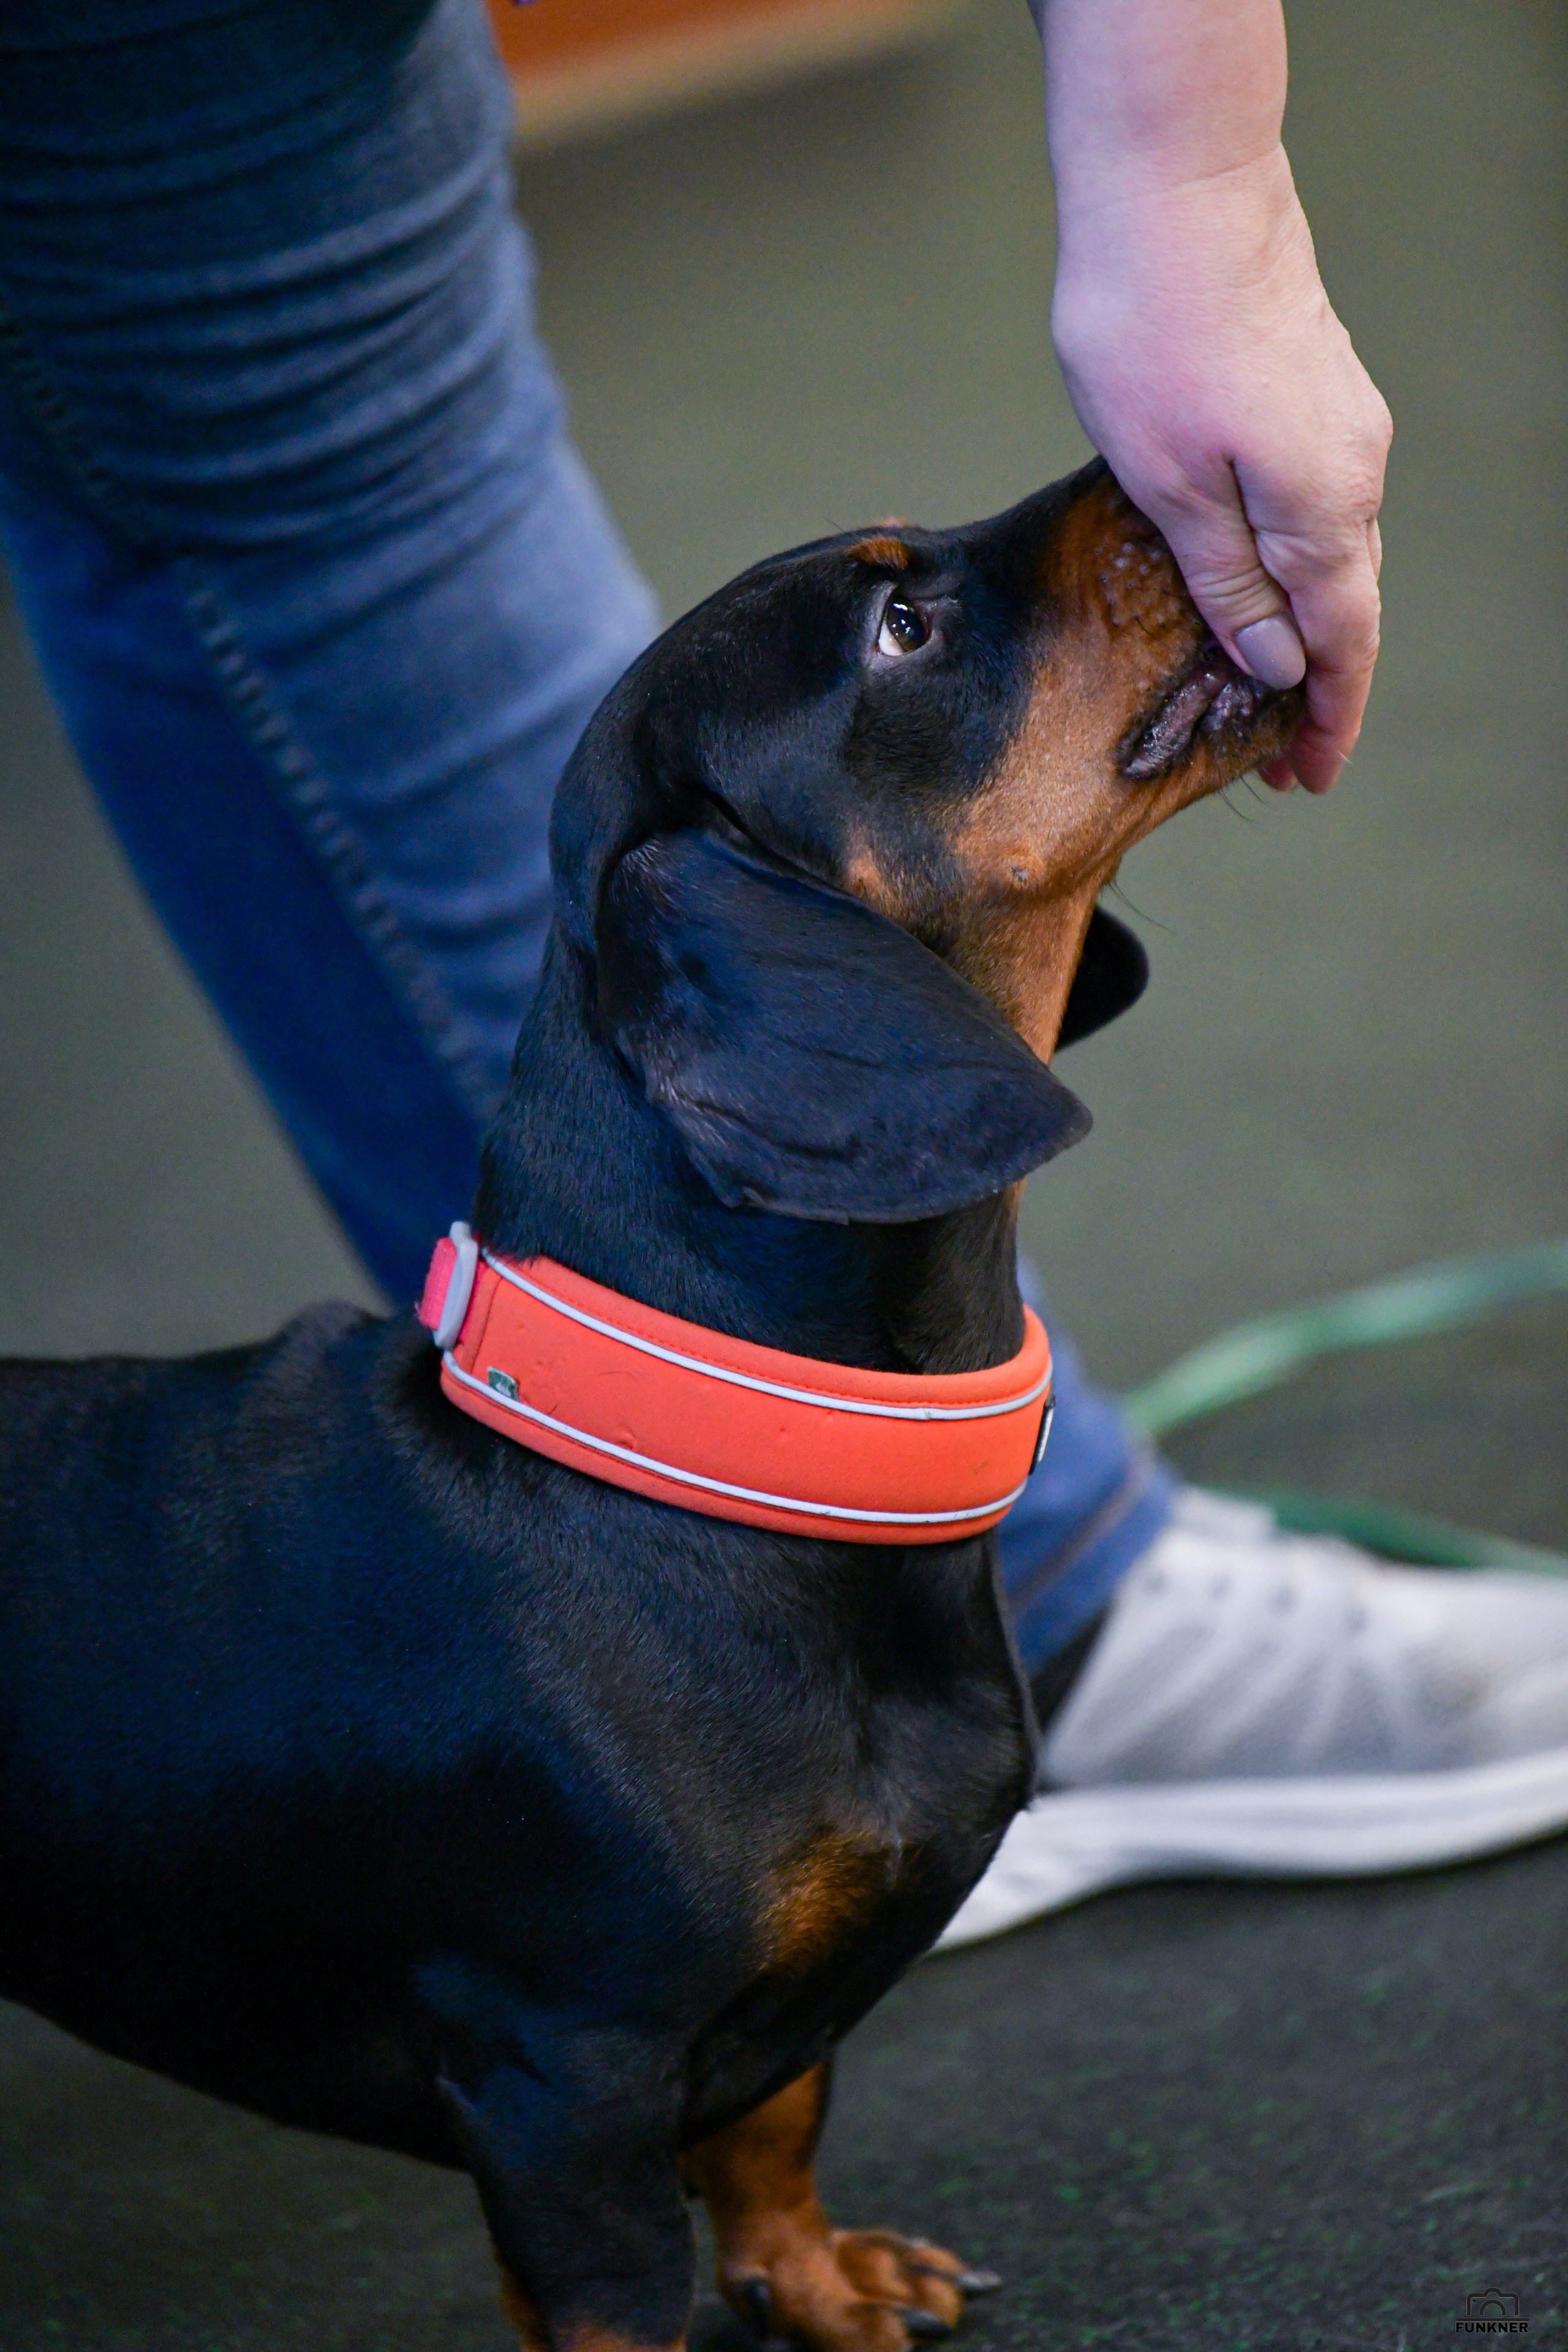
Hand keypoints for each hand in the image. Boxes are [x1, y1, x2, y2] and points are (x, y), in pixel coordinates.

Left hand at [1038, 0, 1391, 792]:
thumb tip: (1277, 662)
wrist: (1175, 185)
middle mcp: (1353, 467)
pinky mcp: (1313, 389)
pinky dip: (1293, 563)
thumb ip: (1227, 581)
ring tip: (1260, 690)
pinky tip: (1255, 587)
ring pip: (1331, 554)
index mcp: (1322, 506)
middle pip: (1347, 605)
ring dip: (1303, 626)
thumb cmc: (1152, 327)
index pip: (1342, 644)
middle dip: (1317, 689)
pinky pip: (1315, 505)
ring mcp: (1341, 422)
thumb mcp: (1167, 484)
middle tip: (1279, 759)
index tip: (1308, 779)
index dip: (1328, 722)